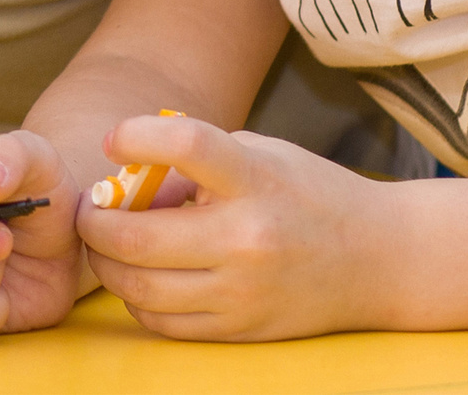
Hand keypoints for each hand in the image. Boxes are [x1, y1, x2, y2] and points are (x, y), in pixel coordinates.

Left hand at [78, 113, 394, 340]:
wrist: (379, 259)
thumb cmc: (310, 194)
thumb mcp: (261, 154)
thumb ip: (196, 159)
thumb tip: (128, 180)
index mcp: (256, 179)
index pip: (185, 145)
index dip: (134, 137)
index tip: (113, 139)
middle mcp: (248, 238)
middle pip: (138, 237)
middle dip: (94, 222)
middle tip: (87, 209)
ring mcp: (243, 292)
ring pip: (140, 288)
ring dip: (107, 264)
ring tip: (107, 243)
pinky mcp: (240, 330)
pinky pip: (163, 323)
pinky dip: (138, 299)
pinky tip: (141, 277)